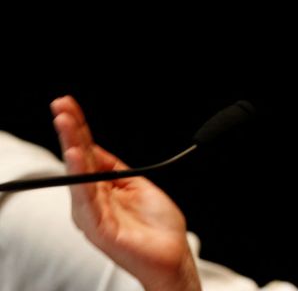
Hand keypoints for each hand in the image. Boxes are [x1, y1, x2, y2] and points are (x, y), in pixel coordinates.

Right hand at [50, 96, 200, 290]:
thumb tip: (94, 149)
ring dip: (72, 146)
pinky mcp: (99, 228)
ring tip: (65, 123)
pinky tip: (77, 157)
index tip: (68, 105)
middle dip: (70, 131)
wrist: (173, 254)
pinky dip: (81, 176)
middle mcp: (91, 201)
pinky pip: (87, 198)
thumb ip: (114, 168)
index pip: (86, 153)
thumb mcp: (137, 184)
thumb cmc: (157, 226)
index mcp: (100, 189)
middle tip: (62, 106)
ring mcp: (92, 215)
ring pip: (77, 175)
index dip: (78, 128)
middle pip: (77, 160)